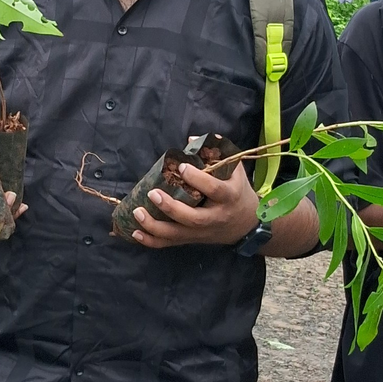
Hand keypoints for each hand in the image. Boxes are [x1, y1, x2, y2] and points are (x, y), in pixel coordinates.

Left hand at [129, 158, 261, 248]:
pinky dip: (152, 241)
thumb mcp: (234, 170)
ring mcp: (202, 232)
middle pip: (192, 218)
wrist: (247, 224)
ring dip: (155, 226)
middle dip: (170, 207)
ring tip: (137, 212)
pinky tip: (135, 233)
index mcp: (228, 196)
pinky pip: (170, 243)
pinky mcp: (192, 240)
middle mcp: (215, 217)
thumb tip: (190, 138)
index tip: (182, 167)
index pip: (213, 189)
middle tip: (152, 193)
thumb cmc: (237, 191)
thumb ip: (216, 153)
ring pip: (178, 234)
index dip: (197, 179)